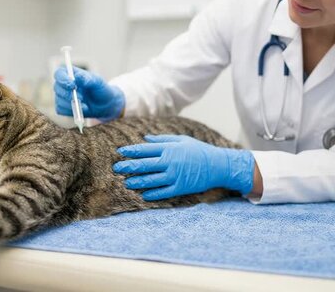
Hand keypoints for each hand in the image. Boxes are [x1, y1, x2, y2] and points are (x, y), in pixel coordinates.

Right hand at [54, 66, 124, 120]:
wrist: (104, 105)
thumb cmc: (100, 89)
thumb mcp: (98, 82)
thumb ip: (88, 78)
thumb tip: (77, 76)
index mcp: (70, 74)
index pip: (59, 74)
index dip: (63, 79)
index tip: (72, 85)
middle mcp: (63, 84)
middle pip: (56, 87)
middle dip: (68, 94)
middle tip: (81, 97)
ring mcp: (61, 96)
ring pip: (59, 100)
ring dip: (72, 104)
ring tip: (85, 105)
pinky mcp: (62, 107)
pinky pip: (61, 110)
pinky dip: (71, 111)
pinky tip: (81, 109)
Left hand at [113, 135, 254, 200]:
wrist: (218, 165)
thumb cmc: (198, 150)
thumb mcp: (181, 140)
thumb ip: (162, 139)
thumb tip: (145, 138)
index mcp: (169, 149)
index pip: (145, 149)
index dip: (131, 151)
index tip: (120, 152)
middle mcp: (170, 162)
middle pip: (144, 165)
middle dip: (129, 167)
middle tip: (116, 168)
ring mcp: (175, 176)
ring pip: (151, 180)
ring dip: (137, 182)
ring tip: (127, 183)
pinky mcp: (180, 187)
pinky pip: (163, 192)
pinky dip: (153, 194)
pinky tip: (144, 195)